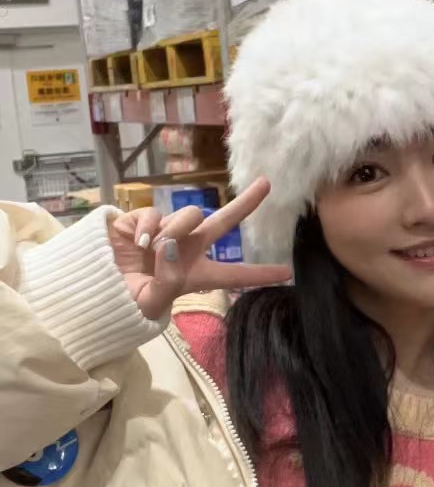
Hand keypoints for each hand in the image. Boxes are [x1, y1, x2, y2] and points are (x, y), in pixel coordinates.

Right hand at [109, 178, 291, 319]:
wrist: (94, 285)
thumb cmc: (126, 300)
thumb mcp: (150, 303)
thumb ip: (166, 282)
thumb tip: (172, 249)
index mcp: (197, 274)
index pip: (234, 275)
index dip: (260, 274)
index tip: (286, 273)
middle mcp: (188, 249)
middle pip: (223, 222)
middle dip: (246, 202)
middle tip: (266, 183)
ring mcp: (168, 231)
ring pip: (189, 217)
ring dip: (176, 231)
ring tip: (153, 249)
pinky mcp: (144, 219)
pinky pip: (156, 214)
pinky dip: (148, 227)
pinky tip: (137, 241)